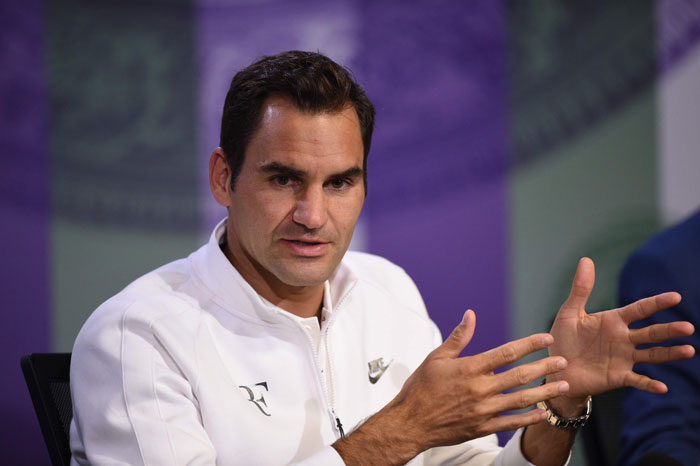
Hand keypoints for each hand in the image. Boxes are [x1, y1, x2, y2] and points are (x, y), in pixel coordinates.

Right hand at [386, 310, 568, 451]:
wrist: (410, 422)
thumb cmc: (420, 388)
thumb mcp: (437, 357)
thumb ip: (459, 337)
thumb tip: (471, 315)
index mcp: (470, 368)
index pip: (507, 352)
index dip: (529, 344)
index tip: (545, 338)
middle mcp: (480, 389)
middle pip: (520, 375)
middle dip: (545, 367)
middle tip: (563, 361)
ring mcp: (483, 410)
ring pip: (521, 400)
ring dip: (545, 392)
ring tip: (563, 386)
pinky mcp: (482, 427)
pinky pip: (511, 423)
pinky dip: (528, 418)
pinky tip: (542, 413)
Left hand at [548, 257, 694, 406]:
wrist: (556, 368)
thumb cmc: (563, 338)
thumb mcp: (569, 313)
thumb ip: (580, 289)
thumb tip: (586, 260)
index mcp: (613, 321)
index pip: (639, 309)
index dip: (656, 303)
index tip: (675, 297)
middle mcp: (623, 339)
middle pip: (651, 333)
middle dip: (669, 330)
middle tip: (688, 327)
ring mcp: (623, 358)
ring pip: (651, 355)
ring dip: (669, 353)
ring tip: (689, 350)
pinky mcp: (618, 376)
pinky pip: (637, 380)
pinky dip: (649, 384)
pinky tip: (662, 387)